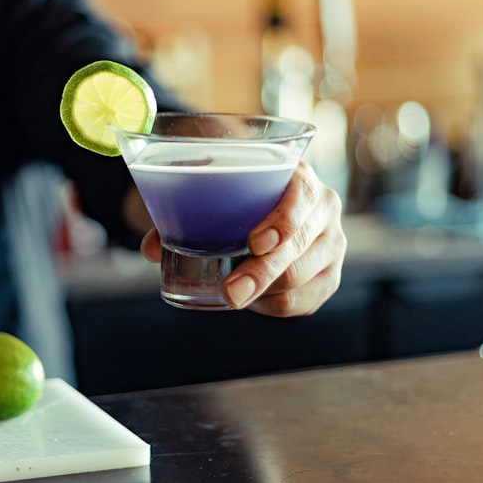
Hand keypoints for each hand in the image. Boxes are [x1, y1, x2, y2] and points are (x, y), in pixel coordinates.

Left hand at [140, 161, 345, 315]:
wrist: (268, 202)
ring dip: (263, 293)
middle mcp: (324, 209)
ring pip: (299, 279)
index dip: (281, 222)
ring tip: (232, 294)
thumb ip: (180, 210)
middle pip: (297, 249)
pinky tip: (254, 300)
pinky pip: (303, 302)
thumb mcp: (214, 187)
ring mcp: (332, 244)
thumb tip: (150, 248)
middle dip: (262, 273)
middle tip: (231, 293)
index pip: (300, 198)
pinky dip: (274, 305)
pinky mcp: (329, 276)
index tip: (253, 242)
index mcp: (299, 177)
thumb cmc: (238, 193)